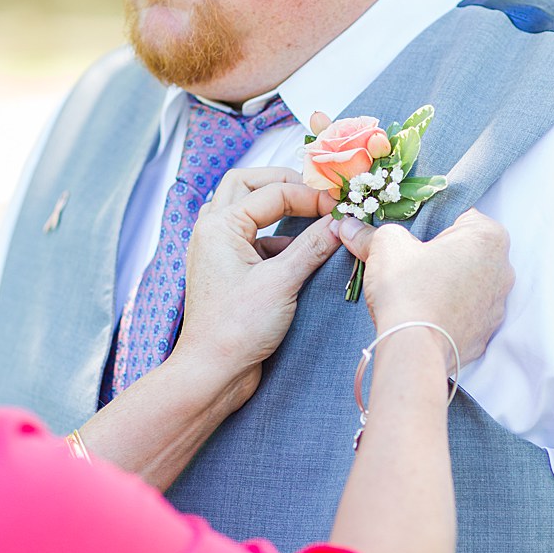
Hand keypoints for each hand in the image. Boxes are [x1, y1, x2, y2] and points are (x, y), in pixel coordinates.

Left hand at [174, 167, 340, 380]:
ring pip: (246, 209)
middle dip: (283, 183)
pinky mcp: (227, 269)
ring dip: (277, 207)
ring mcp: (216, 249)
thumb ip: (313, 247)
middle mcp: (212, 230)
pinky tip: (302, 252)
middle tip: (318, 193)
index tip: (341, 205)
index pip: (271, 192)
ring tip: (314, 215)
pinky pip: (252, 238)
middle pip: (246, 184)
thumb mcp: (282, 282)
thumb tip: (340, 221)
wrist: (212, 369)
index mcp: (218, 224)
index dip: (310, 195)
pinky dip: (277, 237)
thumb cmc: (238, 326)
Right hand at [337, 208, 511, 366]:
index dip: (430, 221)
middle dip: (440, 251)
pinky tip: (424, 311)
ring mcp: (498, 303)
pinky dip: (450, 308)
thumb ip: (370, 232)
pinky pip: (467, 310)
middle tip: (409, 259)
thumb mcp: (384, 247)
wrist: (415, 348)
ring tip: (415, 288)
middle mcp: (503, 268)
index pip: (460, 214)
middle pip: (466, 249)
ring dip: (447, 280)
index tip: (409, 232)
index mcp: (487, 237)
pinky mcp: (487, 330)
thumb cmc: (408, 287)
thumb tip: (349, 225)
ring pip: (469, 280)